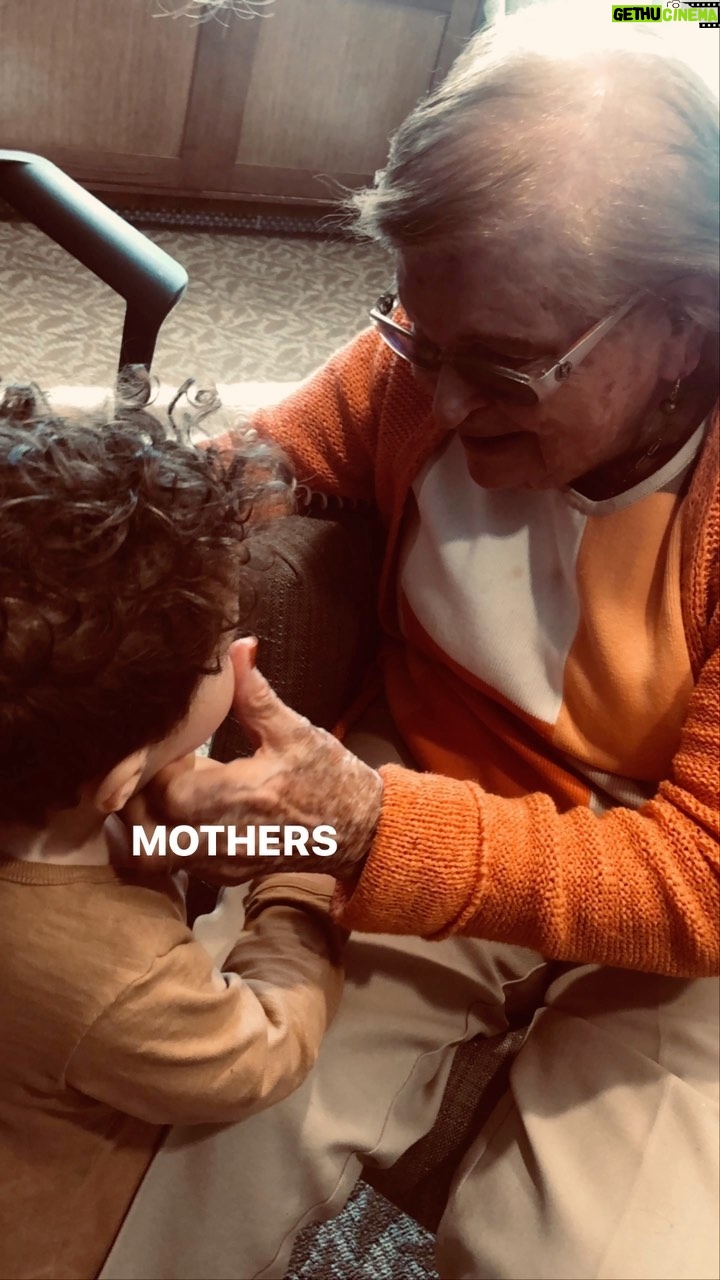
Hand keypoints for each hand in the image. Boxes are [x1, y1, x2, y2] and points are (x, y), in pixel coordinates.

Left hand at [120, 639, 382, 884]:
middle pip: (147, 820)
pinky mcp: (221, 876)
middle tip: (162, 763)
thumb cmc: (328, 778)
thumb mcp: (294, 731)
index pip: (165, 788)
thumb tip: (239, 646)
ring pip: (152, 848)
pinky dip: (165, 836)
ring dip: (147, 816)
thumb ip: (255, 693)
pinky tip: (182, 809)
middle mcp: (224, 838)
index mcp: (241, 796)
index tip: (173, 745)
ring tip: (166, 786)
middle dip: (143, 789)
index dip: (158, 764)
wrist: (358, 831)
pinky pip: (172, 861)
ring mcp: (220, 863)